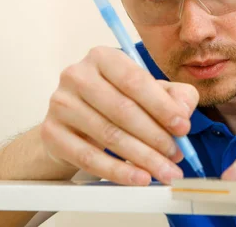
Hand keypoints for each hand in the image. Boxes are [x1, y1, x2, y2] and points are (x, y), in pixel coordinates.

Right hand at [41, 46, 198, 185]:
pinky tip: (139, 178)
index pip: (135, 80)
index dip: (162, 106)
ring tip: (165, 171)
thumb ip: (175, 95)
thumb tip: (184, 111)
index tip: (183, 127)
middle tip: (177, 156)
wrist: (73, 123)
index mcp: (102, 56)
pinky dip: (118, 172)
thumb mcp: (149, 91)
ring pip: (108, 135)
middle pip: (122, 110)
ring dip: (143, 158)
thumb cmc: (115, 102)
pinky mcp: (51, 133)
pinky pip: (89, 158)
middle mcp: (77, 75)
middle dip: (156, 136)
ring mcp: (60, 103)